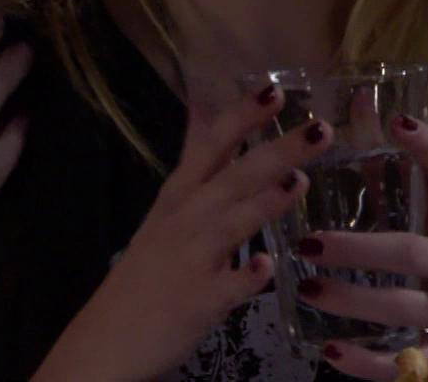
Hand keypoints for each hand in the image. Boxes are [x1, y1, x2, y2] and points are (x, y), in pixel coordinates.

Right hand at [32, 86, 332, 381]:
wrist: (108, 339)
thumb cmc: (145, 273)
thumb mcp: (166, 209)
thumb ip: (194, 163)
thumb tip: (203, 109)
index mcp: (178, 197)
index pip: (212, 146)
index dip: (242, 117)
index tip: (276, 89)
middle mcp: (185, 221)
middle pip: (233, 178)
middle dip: (275, 151)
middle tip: (320, 127)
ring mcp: (191, 261)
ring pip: (230, 224)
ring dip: (264, 202)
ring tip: (301, 180)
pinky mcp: (199, 302)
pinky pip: (225, 287)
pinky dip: (244, 277)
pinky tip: (265, 267)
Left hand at [294, 115, 427, 380]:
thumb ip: (400, 198)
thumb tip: (361, 124)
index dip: (427, 147)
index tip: (396, 120)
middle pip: (412, 252)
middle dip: (358, 248)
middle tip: (309, 243)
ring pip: (406, 308)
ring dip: (353, 300)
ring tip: (309, 289)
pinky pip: (404, 365)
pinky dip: (365, 362)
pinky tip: (331, 351)